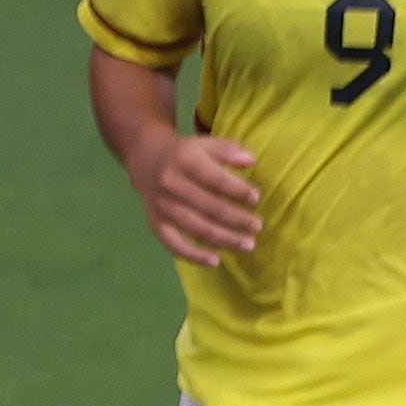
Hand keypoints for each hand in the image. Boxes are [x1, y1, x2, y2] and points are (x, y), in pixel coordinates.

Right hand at [133, 134, 262, 265]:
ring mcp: (162, 207)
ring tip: (248, 245)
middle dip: (236, 219)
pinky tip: (215, 261)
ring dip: (224, 239)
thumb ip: (229, 150)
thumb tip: (251, 160)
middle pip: (208, 207)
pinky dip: (194, 256)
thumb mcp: (206, 144)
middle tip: (257, 227)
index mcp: (185, 161)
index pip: (215, 179)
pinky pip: (174, 245)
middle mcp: (171, 184)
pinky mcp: (156, 224)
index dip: (237, 190)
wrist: (147, 160)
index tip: (256, 198)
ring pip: (196, 228)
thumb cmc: (186, 154)